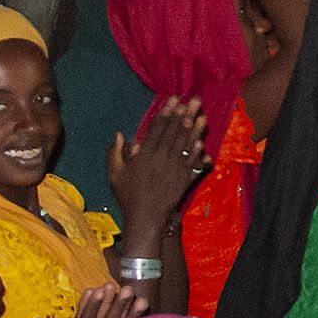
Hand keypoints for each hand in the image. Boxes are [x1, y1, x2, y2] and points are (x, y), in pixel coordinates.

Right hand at [107, 97, 208, 228]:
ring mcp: (175, 168)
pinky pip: (193, 162)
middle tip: (194, 99)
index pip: (157, 129)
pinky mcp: (185, 178)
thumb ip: (115, 153)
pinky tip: (203, 140)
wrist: (145, 217)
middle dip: (185, 115)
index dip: (166, 113)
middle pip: (175, 132)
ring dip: (195, 129)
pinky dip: (198, 151)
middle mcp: (161, 158)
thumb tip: (119, 134)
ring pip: (186, 144)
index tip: (174, 100)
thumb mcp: (114, 175)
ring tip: (202, 114)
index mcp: (144, 155)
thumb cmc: (128, 195)